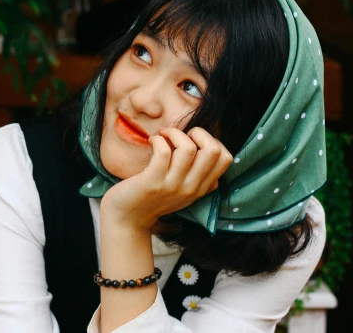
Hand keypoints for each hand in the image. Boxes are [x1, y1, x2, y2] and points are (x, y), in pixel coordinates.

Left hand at [100, 126, 232, 231]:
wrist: (127, 218)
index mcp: (200, 187)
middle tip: (181, 136)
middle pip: (213, 151)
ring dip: (175, 133)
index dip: (212, 141)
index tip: (194, 140)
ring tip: (164, 135)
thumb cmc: (153, 196)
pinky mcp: (153, 182)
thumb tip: (213, 150)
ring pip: (188, 148)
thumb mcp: (183, 190)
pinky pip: (163, 151)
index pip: (225, 159)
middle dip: (199, 132)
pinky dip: (158, 139)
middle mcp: (191, 188)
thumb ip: (198, 176)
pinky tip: (152, 141)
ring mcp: (172, 186)